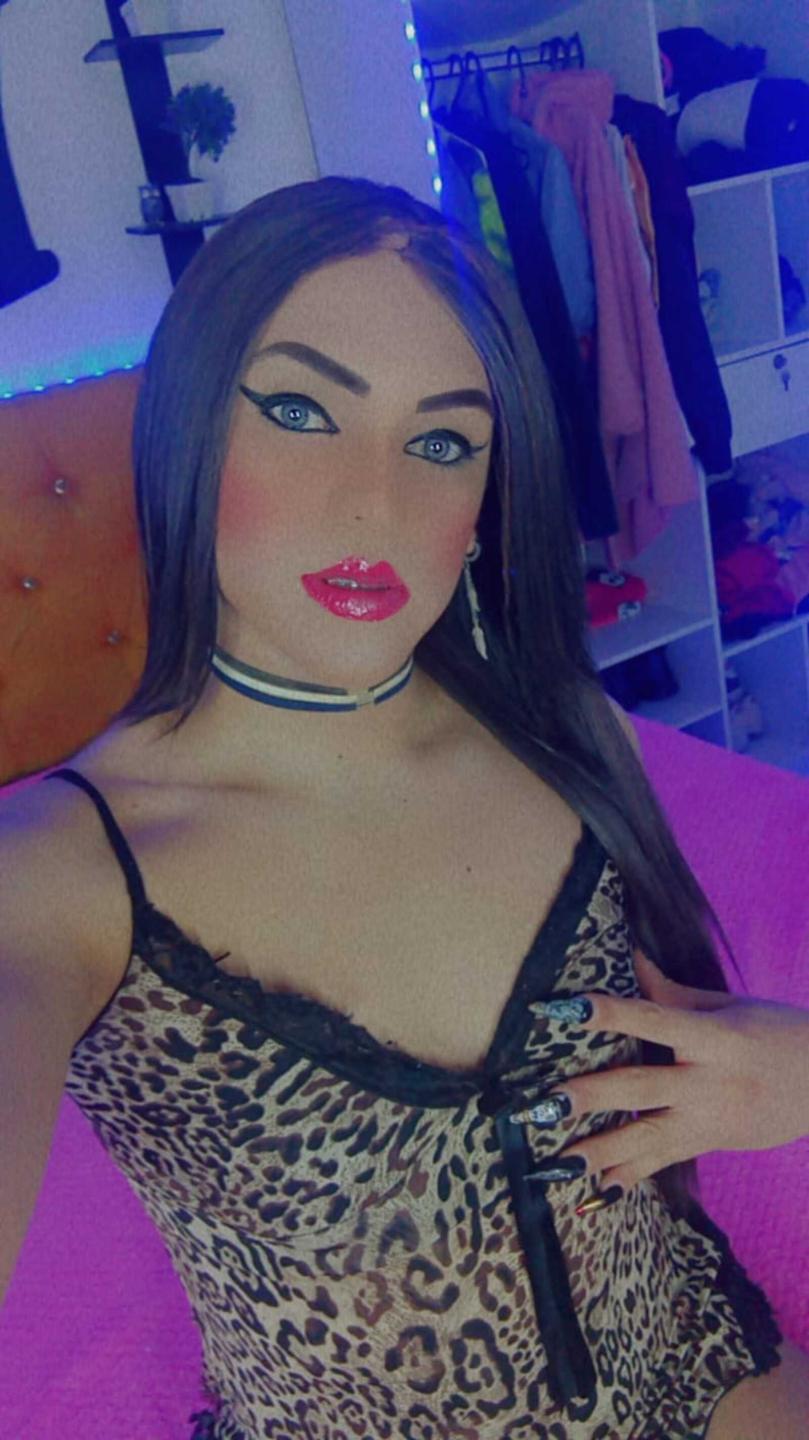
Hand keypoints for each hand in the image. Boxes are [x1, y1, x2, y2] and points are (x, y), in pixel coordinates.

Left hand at [551, 950, 808, 1196]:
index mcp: (714, 1036)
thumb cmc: (778, 1032)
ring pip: (649, 1136)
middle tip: (545, 1103)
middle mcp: (710, 1081)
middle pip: (642, 1086)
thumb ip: (671, 992)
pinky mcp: (712, 1142)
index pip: (654, 1019)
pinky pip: (665, 1161)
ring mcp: (711, 1118)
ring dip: (602, 1149)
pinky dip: (632, 1175)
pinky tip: (598, 1190)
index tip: (567, 1009)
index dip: (610, 1014)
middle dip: (592, 1095)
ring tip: (558, 1161)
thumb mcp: (729, 1006)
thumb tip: (627, 956)